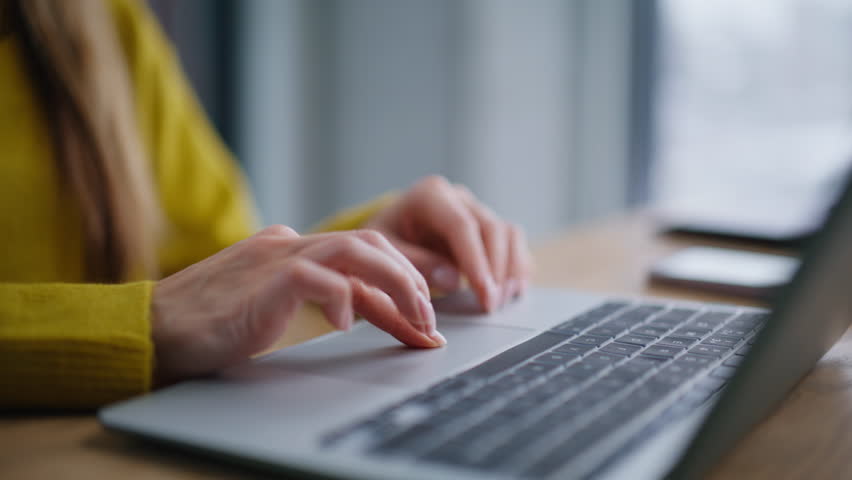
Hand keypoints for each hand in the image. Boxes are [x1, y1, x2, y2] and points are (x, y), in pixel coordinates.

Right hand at [151, 226, 444, 383]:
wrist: (157, 330)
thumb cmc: (215, 326)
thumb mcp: (284, 314)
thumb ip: (322, 303)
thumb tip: (367, 312)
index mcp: (295, 249)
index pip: (364, 260)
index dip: (401, 289)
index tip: (426, 324)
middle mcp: (291, 243)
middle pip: (369, 243)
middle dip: (410, 279)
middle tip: (430, 319)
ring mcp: (277, 255)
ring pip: (355, 250)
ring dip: (394, 284)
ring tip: (415, 318)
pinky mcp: (265, 278)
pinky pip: (316, 276)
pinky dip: (340, 298)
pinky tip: (344, 324)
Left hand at [367, 175, 532, 311]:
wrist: (391, 232)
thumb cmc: (386, 241)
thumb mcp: (386, 252)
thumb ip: (415, 263)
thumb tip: (451, 279)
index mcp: (430, 195)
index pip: (461, 225)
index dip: (476, 261)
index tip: (484, 292)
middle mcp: (459, 198)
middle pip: (491, 228)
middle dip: (496, 270)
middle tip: (491, 305)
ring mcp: (477, 210)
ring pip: (508, 233)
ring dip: (511, 269)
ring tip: (502, 301)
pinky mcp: (488, 226)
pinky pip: (513, 242)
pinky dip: (517, 266)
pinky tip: (512, 291)